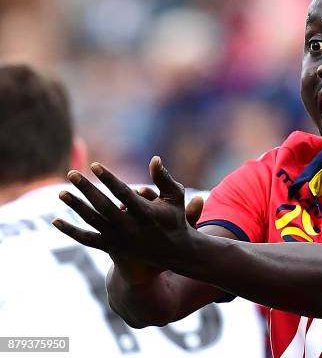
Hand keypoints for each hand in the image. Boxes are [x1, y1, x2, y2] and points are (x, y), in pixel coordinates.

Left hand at [53, 156, 204, 271]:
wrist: (175, 253)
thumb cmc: (174, 218)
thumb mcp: (174, 197)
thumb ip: (163, 178)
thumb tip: (154, 159)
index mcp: (147, 214)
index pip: (124, 194)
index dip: (109, 179)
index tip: (95, 166)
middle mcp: (132, 228)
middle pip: (104, 207)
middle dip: (87, 190)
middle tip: (72, 174)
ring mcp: (121, 240)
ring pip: (94, 222)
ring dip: (77, 207)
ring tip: (61, 192)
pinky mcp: (113, 249)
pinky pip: (88, 240)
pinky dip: (71, 231)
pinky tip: (55, 221)